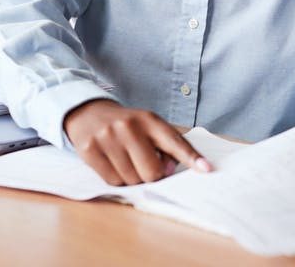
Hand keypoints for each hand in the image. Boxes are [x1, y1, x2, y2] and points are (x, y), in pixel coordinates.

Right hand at [63, 99, 211, 185]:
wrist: (89, 113)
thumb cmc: (126, 125)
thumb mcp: (148, 126)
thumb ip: (164, 146)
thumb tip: (168, 172)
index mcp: (150, 120)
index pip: (175, 141)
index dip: (191, 157)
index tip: (206, 169)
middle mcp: (129, 127)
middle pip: (152, 172)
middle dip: (152, 175)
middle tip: (144, 165)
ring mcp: (108, 138)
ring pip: (132, 180)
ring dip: (132, 178)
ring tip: (125, 160)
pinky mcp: (90, 150)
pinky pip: (112, 181)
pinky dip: (116, 179)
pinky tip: (113, 163)